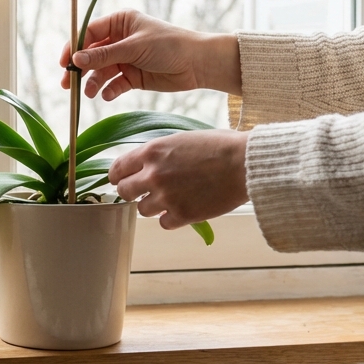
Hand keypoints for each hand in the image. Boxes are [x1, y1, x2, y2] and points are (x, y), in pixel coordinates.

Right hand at [59, 10, 241, 99]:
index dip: (74, 47)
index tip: (65, 63)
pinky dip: (109, 90)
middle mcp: (119, 40)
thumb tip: (76, 60)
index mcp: (119, 22)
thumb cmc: (169, 45)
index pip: (88, 33)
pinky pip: (114, 84)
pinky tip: (108, 95)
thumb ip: (104, 55)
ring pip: (100, 72)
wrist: (198, 64)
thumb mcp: (134, 47)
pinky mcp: (132, 77)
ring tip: (90, 94)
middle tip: (68, 84)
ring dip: (93, 83)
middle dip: (79, 70)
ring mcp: (125, 59)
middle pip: (90, 55)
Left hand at [109, 129, 249, 229]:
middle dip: (132, 192)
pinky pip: (163, 223)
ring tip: (170, 198)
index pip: (118, 168)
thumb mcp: (181, 140)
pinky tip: (182, 209)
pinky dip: (171, 219)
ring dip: (153, 205)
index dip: (118, 176)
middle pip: (124, 192)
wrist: (246, 163)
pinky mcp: (182, 215)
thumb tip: (145, 164)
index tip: (121, 180)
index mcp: (152, 152)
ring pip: (142, 209)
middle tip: (144, 192)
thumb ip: (159, 153)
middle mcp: (154, 175)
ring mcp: (167, 197)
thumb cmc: (220, 146)